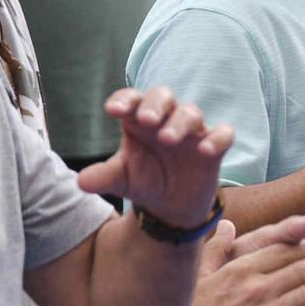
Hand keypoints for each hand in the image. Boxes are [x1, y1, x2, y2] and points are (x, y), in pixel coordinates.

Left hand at [78, 87, 233, 230]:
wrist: (171, 209)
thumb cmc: (144, 182)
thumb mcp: (121, 180)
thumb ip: (104, 177)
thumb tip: (81, 182)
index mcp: (138, 121)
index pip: (132, 99)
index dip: (125, 100)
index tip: (113, 111)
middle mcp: (165, 120)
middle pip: (163, 96)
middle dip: (154, 104)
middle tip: (146, 120)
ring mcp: (192, 132)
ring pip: (190, 113)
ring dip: (179, 123)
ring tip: (167, 139)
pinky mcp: (214, 148)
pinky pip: (223, 134)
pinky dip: (217, 139)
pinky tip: (204, 150)